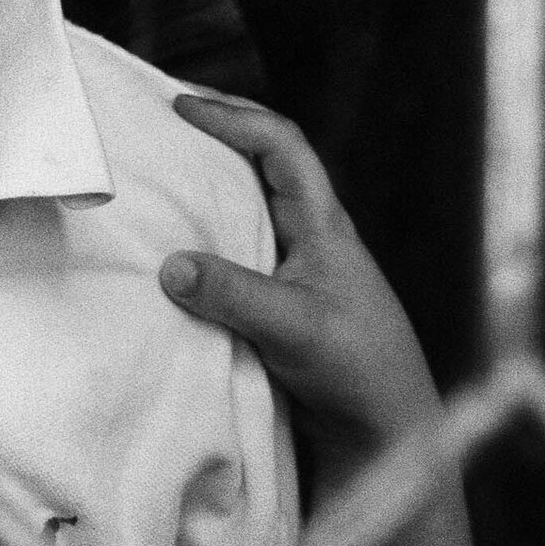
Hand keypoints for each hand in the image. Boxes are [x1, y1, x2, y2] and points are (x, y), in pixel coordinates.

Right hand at [162, 91, 480, 545]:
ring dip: (207, 188)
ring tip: (156, 179)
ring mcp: (296, 272)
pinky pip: (236, 255)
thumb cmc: (359, 374)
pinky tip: (170, 251)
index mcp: (325, 226)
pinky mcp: (280, 306)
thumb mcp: (295, 329)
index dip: (233, 117)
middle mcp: (311, 238)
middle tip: (161, 123)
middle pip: (264, 164)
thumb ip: (234, 294)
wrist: (389, 438)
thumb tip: (170, 265)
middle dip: (216, 135)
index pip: (282, 146)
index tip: (180, 107)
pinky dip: (203, 239)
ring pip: (249, 209)